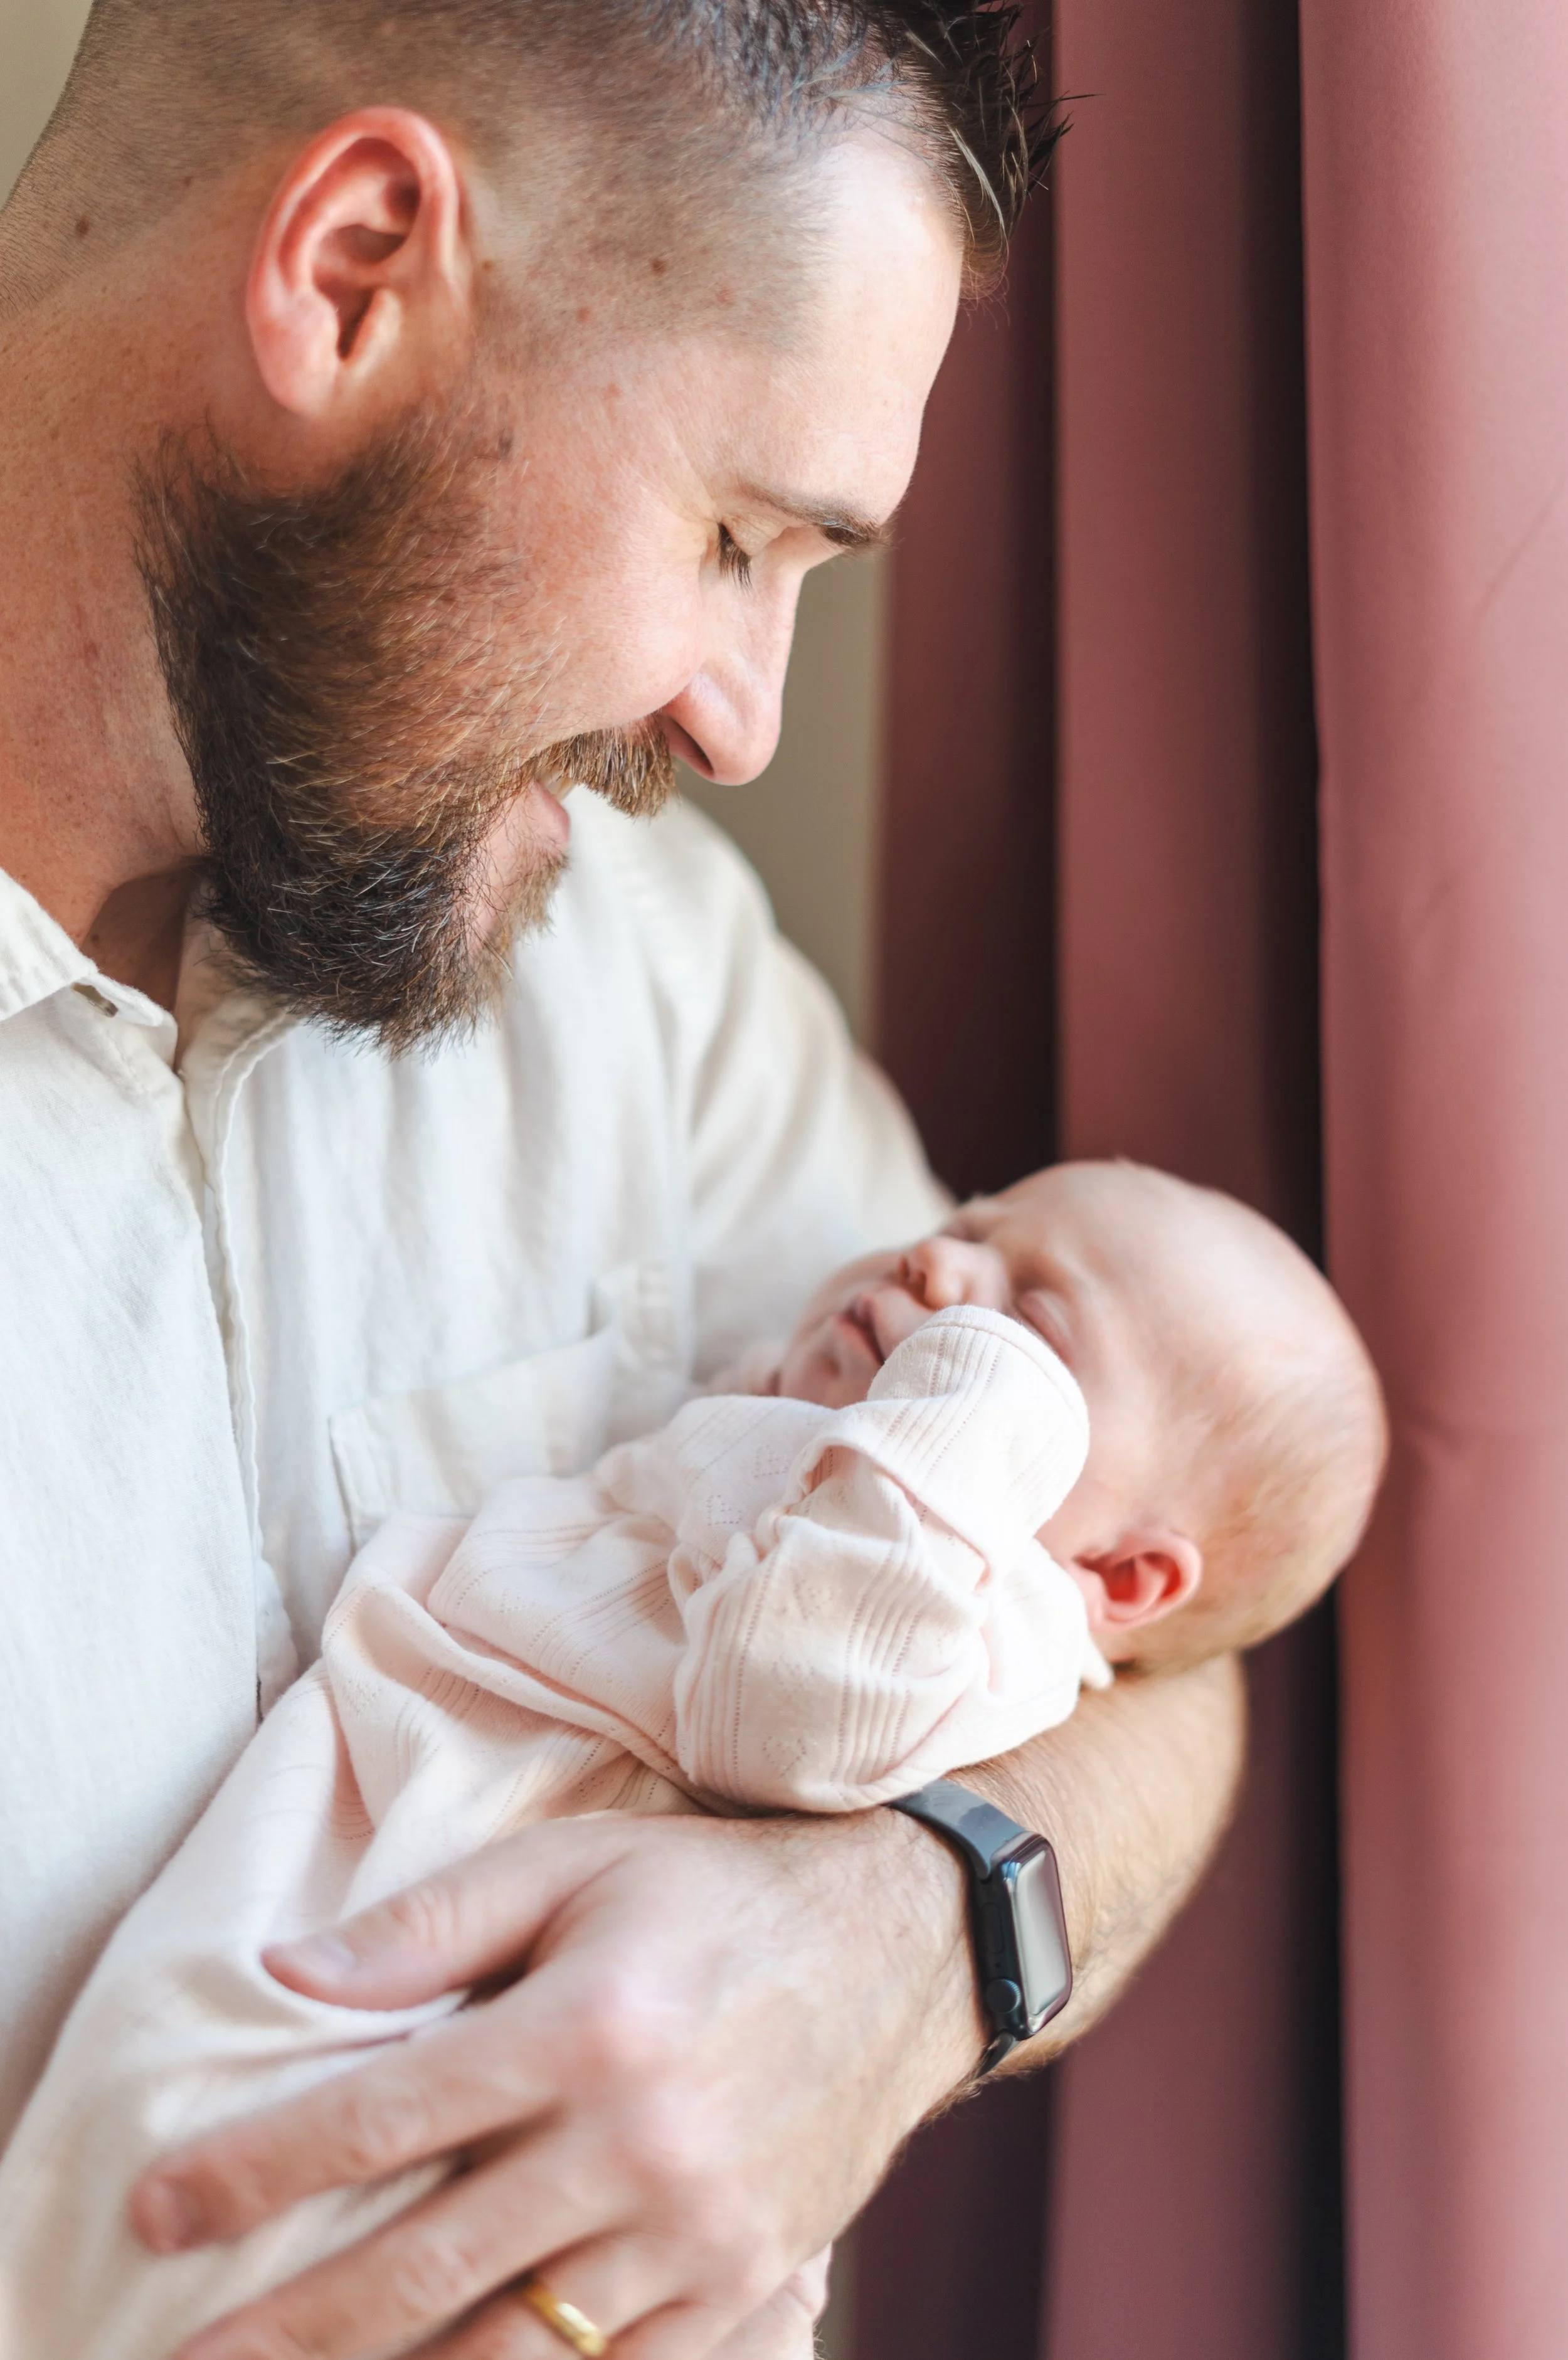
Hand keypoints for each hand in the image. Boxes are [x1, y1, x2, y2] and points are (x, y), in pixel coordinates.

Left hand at [131, 1810, 980, 2358]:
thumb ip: (433, 1920)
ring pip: (514, 2353)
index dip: (254, 2172)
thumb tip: (291, 1972)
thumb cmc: (717, 1894)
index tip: (159, 2209)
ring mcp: (697, 2233)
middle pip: (424, 2267)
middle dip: (287, 2328)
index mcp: (585, 2025)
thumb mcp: (577, 1862)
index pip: (381, 2118)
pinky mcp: (746, 2284)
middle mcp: (638, 2142)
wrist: (907, 1949)